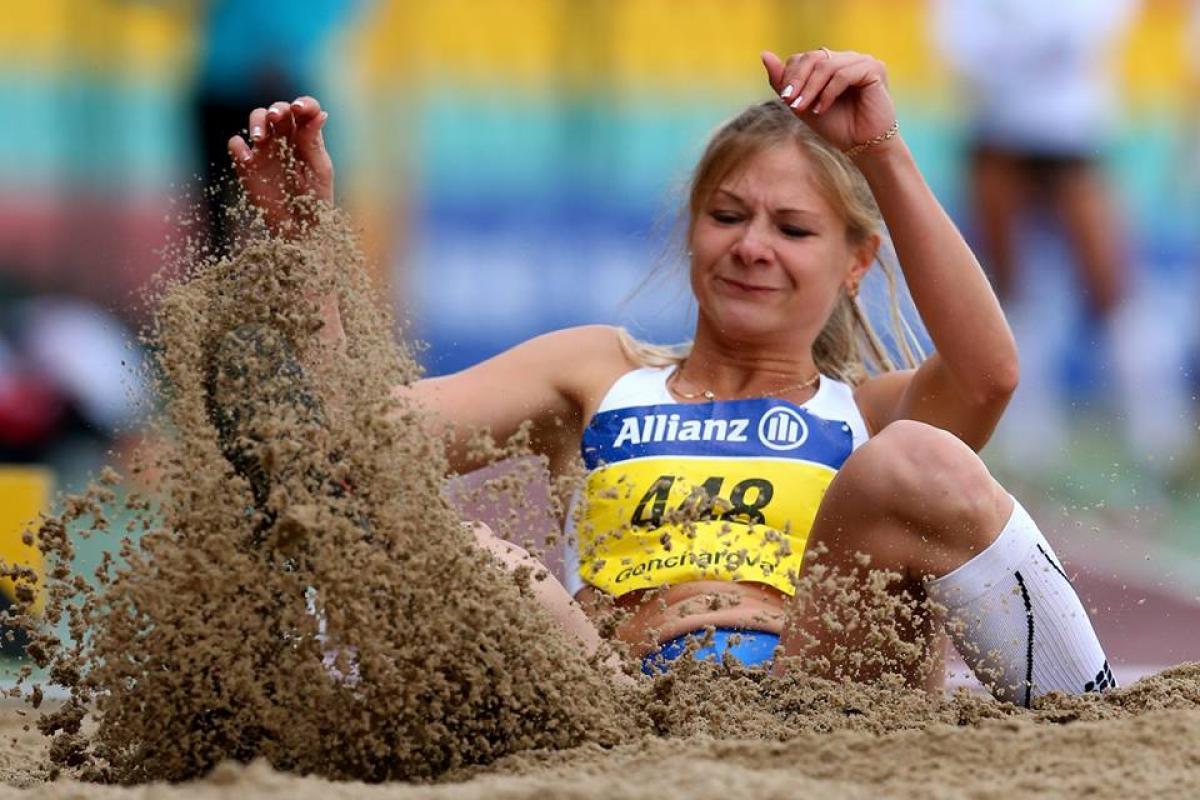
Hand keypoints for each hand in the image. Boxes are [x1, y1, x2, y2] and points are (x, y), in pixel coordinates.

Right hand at [227, 96, 333, 232]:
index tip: (299, 108)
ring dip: (257, 122)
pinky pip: (236, 144)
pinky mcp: (247, 164)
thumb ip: (314, 143)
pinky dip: (238, 146)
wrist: (299, 229)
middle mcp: (285, 138)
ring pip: (257, 119)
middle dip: (277, 109)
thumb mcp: (319, 171)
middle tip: (277, 117)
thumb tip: (321, 114)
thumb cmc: (316, 200)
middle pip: (278, 110)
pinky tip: (247, 158)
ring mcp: (265, 149)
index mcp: (307, 137)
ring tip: (259, 138)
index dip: (303, 104)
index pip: (304, 110)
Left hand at [760, 50, 897, 154]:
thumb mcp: (802, 105)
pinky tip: (822, 109)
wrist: (861, 146)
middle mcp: (847, 58)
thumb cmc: (835, 127)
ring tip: (803, 109)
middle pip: (813, 57)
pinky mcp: (874, 69)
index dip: (790, 75)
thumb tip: (764, 55)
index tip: (785, 99)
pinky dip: (828, 92)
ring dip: (810, 89)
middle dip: (797, 80)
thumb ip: (783, 82)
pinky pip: (843, 74)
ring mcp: (862, 61)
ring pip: (826, 66)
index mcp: (832, 63)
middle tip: (789, 102)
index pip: (803, 58)